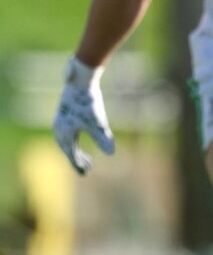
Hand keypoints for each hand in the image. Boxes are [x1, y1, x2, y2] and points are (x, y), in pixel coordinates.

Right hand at [52, 57, 114, 173]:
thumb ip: (103, 138)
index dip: (78, 165)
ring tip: (86, 160)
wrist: (81, 80)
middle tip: (87, 169)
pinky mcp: (65, 114)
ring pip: (67, 142)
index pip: (71, 154)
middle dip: (77, 160)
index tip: (85, 174)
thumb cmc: (88, 102)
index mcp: (63, 133)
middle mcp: (58, 128)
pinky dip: (74, 141)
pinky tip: (81, 139)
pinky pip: (68, 133)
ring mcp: (60, 121)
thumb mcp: (98, 122)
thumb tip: (111, 154)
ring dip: (76, 151)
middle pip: (68, 149)